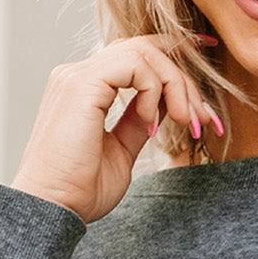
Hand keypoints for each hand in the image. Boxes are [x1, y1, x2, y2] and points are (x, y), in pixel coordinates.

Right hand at [10, 36, 222, 224]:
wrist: (52, 208)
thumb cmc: (79, 191)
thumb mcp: (121, 153)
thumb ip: (137, 124)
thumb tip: (162, 108)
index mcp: (87, 89)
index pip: (135, 55)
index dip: (174, 55)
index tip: (205, 63)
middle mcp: (80, 75)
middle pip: (146, 50)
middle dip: (184, 81)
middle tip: (204, 119)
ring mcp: (78, 76)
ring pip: (143, 52)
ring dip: (175, 85)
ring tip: (185, 121)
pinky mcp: (82, 84)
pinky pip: (134, 65)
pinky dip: (154, 90)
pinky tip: (151, 123)